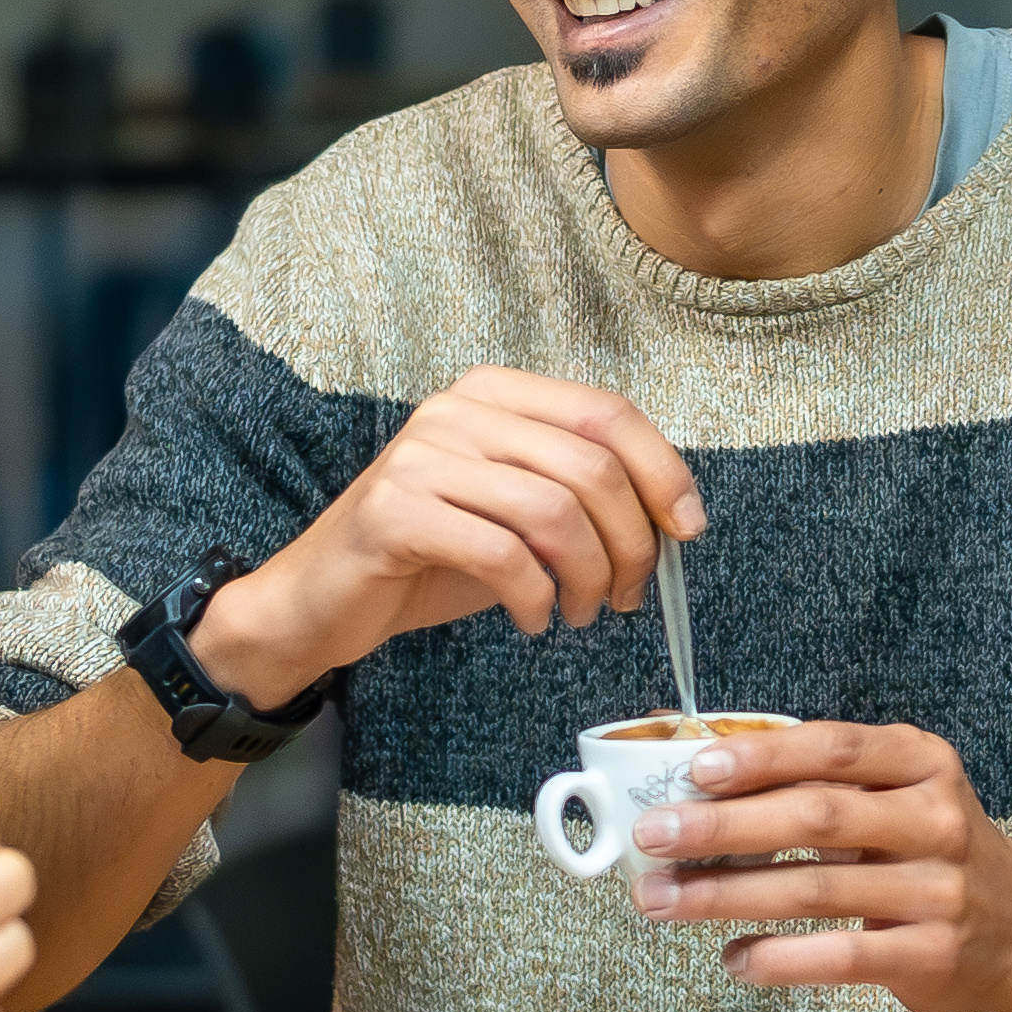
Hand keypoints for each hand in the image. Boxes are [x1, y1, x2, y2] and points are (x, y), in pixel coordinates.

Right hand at [217, 369, 700, 690]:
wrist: (324, 597)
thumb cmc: (433, 554)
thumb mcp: (518, 511)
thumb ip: (582, 494)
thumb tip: (676, 518)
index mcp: (495, 393)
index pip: (607, 413)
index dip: (664, 471)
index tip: (687, 530)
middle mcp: (457, 410)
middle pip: (591, 466)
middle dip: (631, 543)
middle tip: (625, 595)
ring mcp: (421, 456)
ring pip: (554, 511)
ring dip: (587, 577)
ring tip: (581, 612)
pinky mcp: (396, 512)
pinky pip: (502, 554)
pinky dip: (535, 598)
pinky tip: (533, 619)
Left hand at [623, 715, 1011, 1011]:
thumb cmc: (934, 852)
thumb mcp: (899, 796)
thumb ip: (820, 780)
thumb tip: (702, 770)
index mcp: (922, 764)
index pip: (834, 748)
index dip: (763, 758)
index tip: (697, 770)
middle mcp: (935, 821)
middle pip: (816, 817)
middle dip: (724, 827)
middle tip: (656, 836)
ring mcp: (938, 891)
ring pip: (816, 889)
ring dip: (729, 895)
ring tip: (665, 901)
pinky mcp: (929, 955)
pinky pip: (842, 956)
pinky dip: (780, 958)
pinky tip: (735, 958)